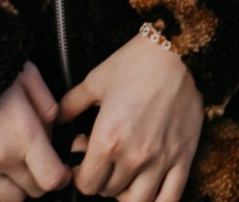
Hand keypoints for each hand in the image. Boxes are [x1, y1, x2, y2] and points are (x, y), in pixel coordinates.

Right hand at [0, 64, 71, 201]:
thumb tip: (54, 133)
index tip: (62, 171)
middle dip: (39, 179)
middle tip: (36, 164)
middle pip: (32, 191)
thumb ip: (48, 110)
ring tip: (13, 169)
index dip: (62, 177)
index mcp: (22, 133)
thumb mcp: (30, 80)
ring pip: (8, 200)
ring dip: (16, 188)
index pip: (51, 179)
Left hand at [55, 29, 203, 200]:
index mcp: (108, 139)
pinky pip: (171, 198)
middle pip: (108, 193)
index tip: (84, 160)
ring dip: (126, 192)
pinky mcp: (184, 157)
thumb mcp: (96, 80)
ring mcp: (161, 159)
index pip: (86, 184)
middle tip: (106, 159)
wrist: (182, 50)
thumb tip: (54, 121)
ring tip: (126, 175)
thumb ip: (70, 105)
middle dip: (102, 179)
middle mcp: (134, 156)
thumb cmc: (139, 62)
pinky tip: (149, 190)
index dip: (81, 174)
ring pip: (136, 201)